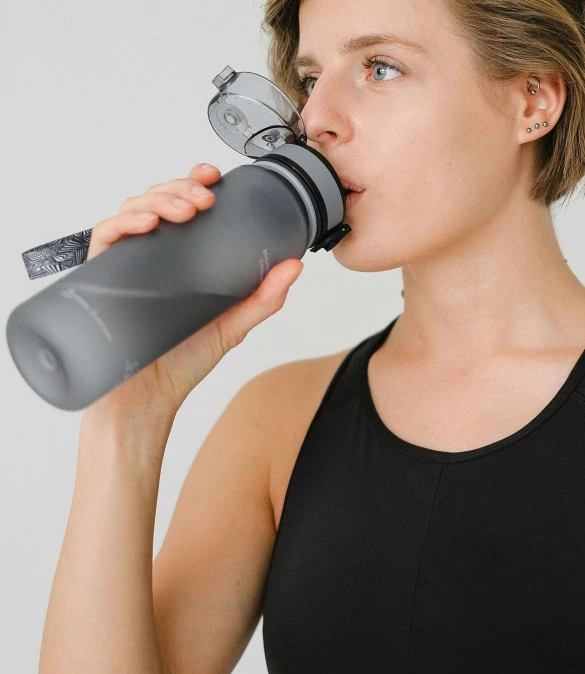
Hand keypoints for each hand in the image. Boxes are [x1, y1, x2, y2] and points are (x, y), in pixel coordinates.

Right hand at [84, 162, 303, 416]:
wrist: (148, 398)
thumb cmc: (183, 360)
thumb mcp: (233, 324)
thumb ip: (264, 297)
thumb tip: (296, 265)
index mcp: (180, 257)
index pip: (182, 206)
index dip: (193, 183)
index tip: (214, 176)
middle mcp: (151, 255)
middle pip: (158, 200)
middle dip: (181, 188)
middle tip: (206, 198)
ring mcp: (125, 264)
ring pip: (133, 210)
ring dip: (158, 199)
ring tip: (186, 209)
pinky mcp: (100, 278)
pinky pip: (105, 237)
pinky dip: (124, 223)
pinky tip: (148, 224)